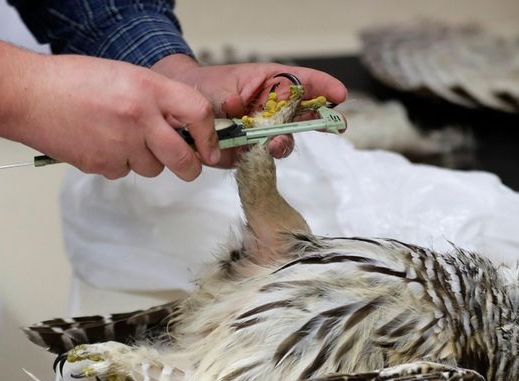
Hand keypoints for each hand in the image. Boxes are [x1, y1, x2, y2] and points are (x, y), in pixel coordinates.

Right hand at [0, 41, 219, 180]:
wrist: (28, 95)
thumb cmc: (74, 80)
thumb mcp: (126, 76)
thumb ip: (157, 99)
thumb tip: (184, 126)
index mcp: (148, 88)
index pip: (198, 114)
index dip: (210, 136)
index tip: (210, 148)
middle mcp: (139, 117)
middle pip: (183, 159)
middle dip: (190, 167)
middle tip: (188, 165)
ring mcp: (120, 144)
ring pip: (152, 169)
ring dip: (146, 160)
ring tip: (121, 138)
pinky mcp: (101, 164)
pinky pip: (123, 172)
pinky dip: (117, 164)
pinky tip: (100, 143)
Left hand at [152, 55, 346, 167]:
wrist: (179, 111)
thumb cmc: (205, 88)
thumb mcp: (222, 85)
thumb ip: (237, 98)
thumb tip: (243, 109)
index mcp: (270, 84)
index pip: (303, 82)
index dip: (323, 87)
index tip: (339, 95)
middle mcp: (271, 109)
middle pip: (302, 115)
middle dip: (314, 121)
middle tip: (324, 124)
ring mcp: (262, 132)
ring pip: (283, 141)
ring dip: (283, 142)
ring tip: (275, 142)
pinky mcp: (249, 154)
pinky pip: (262, 160)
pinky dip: (262, 160)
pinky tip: (258, 155)